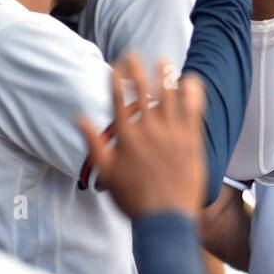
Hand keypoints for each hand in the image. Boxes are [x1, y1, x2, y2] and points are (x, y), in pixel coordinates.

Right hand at [78, 55, 206, 216]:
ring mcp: (173, 134)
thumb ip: (94, 143)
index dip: (117, 78)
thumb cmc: (133, 199)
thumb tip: (79, 119)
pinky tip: (190, 81)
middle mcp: (149, 131)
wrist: (165, 218)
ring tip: (162, 60)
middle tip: (135, 54)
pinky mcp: (192, 141)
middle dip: (139, 69)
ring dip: (165, 75)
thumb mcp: (106, 173)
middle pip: (144, 91)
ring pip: (170, 96)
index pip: (119, 99)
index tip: (116, 64)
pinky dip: (191, 93)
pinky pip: (193, 110)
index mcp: (127, 137)